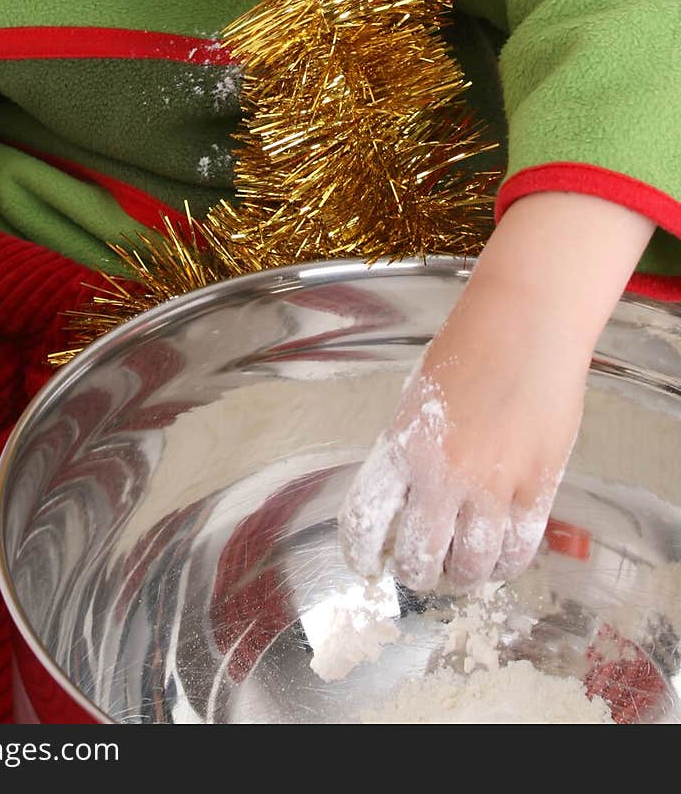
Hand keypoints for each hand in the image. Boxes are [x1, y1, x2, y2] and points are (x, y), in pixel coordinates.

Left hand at [338, 191, 654, 590]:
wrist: (526, 322)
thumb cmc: (468, 349)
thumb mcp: (417, 399)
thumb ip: (410, 450)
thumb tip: (409, 499)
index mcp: (402, 446)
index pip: (365, 520)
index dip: (359, 554)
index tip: (365, 564)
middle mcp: (443, 474)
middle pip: (420, 557)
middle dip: (417, 574)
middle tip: (421, 570)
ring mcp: (494, 485)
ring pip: (473, 565)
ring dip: (463, 576)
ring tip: (462, 570)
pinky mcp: (539, 486)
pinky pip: (519, 547)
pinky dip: (507, 563)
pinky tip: (500, 559)